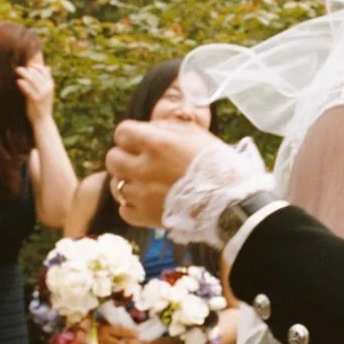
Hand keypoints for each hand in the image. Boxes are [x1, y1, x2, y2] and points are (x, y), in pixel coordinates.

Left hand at [16, 59, 56, 126]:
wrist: (42, 119)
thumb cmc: (42, 104)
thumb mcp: (47, 91)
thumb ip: (46, 79)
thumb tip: (48, 68)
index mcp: (50, 85)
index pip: (44, 71)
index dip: (35, 66)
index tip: (27, 66)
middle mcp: (47, 88)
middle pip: (37, 74)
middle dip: (28, 70)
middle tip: (19, 69)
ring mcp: (42, 94)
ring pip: (33, 80)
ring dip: (24, 74)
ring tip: (17, 70)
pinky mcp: (36, 100)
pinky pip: (29, 90)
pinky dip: (23, 85)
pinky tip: (18, 81)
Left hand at [105, 119, 219, 229]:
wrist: (231, 202)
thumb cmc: (216, 164)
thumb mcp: (195, 134)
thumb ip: (168, 127)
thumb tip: (150, 127)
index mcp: (156, 144)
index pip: (122, 132)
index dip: (130, 135)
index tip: (138, 140)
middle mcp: (144, 168)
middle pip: (112, 158)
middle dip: (123, 157)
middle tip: (138, 161)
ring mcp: (142, 194)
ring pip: (116, 184)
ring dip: (128, 181)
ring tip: (144, 183)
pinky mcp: (144, 217)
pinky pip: (124, 209)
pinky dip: (132, 205)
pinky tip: (146, 201)